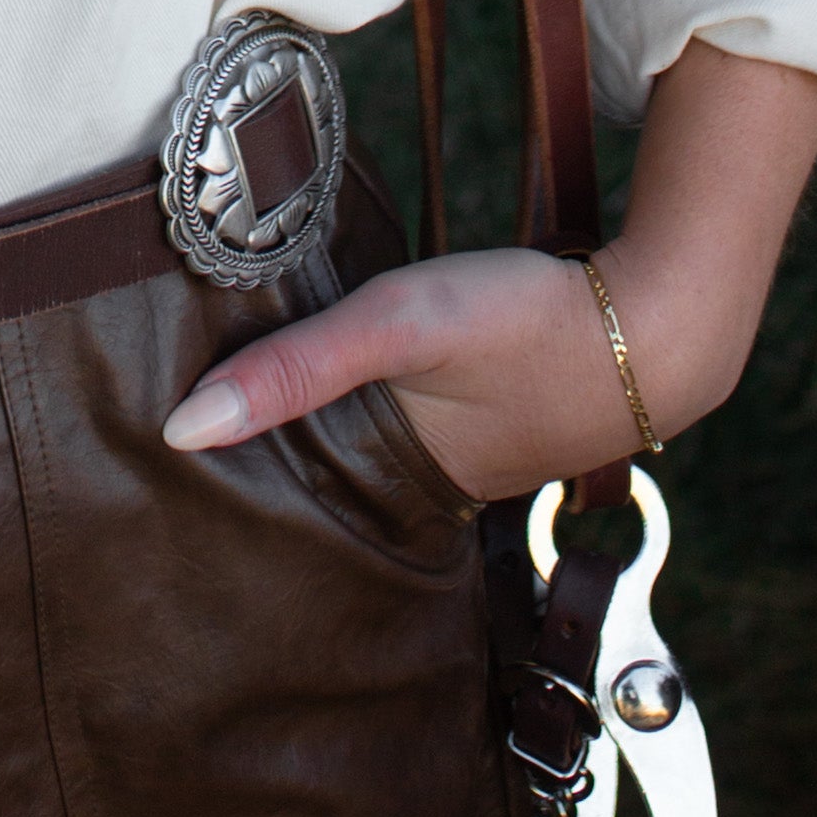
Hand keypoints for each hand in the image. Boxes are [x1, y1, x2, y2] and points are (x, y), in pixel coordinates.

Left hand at [159, 40, 816, 491]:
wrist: (664, 321)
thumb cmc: (526, 326)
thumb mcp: (398, 325)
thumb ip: (296, 365)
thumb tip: (179, 430)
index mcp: (394, 489)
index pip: (284, 495)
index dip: (224, 485)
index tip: (152, 473)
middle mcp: (429, 492)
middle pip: (322, 477)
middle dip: (262, 465)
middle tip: (171, 438)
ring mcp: (471, 457)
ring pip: (368, 449)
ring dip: (321, 428)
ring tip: (237, 406)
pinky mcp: (499, 417)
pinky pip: (415, 420)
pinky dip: (380, 403)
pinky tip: (352, 377)